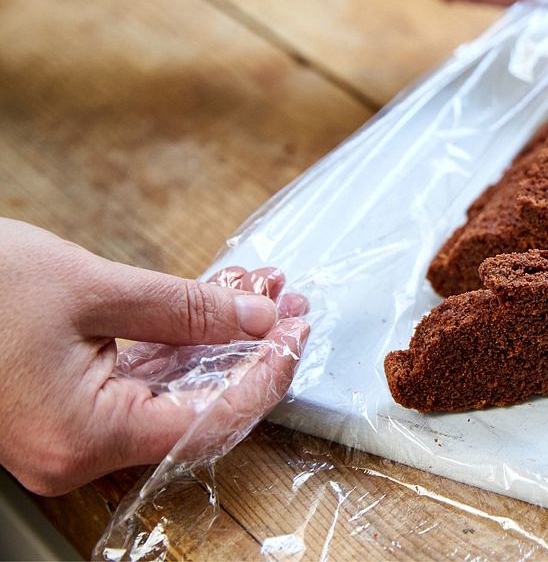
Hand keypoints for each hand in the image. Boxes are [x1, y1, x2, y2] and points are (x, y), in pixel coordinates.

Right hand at [0, 218, 308, 495]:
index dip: (262, 377)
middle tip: (289, 306)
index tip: (296, 333)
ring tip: (263, 294)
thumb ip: (185, 309)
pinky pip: (137, 381)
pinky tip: (217, 305)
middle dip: (249, 352)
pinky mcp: (62, 404)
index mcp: (83, 436)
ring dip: (220, 341)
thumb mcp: (93, 287)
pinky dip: (180, 344)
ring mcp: (68, 430)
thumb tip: (257, 318)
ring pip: (169, 391)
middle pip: (194, 409)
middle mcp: (76, 449)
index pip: (207, 422)